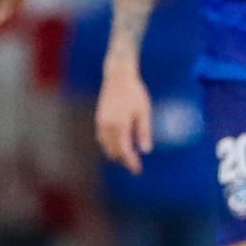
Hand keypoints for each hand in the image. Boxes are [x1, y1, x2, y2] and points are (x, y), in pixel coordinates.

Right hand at [95, 58, 152, 172]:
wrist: (118, 76)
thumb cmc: (134, 92)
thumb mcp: (144, 112)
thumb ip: (144, 132)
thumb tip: (146, 151)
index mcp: (120, 126)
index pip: (124, 151)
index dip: (131, 162)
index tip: (137, 170)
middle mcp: (108, 126)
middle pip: (113, 151)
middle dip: (123, 159)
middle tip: (133, 165)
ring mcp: (101, 122)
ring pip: (105, 145)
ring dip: (114, 152)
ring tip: (125, 157)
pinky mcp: (99, 117)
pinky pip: (101, 137)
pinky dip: (108, 144)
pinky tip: (116, 144)